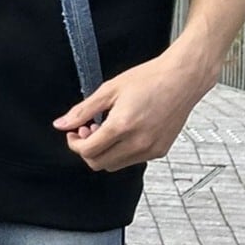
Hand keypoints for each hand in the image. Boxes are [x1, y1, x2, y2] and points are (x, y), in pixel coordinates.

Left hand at [52, 42, 216, 171]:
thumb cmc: (150, 78)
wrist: (182, 78)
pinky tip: (125, 132)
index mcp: (122, 126)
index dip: (75, 144)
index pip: (88, 151)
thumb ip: (83, 110)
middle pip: (99, 163)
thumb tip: (61, 124)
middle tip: (88, 130)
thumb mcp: (110, 90)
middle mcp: (137, 143)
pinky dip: (122, 152)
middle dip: (87, 150)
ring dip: (104, 152)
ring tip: (107, 129)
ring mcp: (150, 150)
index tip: (74, 133)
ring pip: (115, 165)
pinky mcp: (160, 151)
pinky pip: (133, 160)